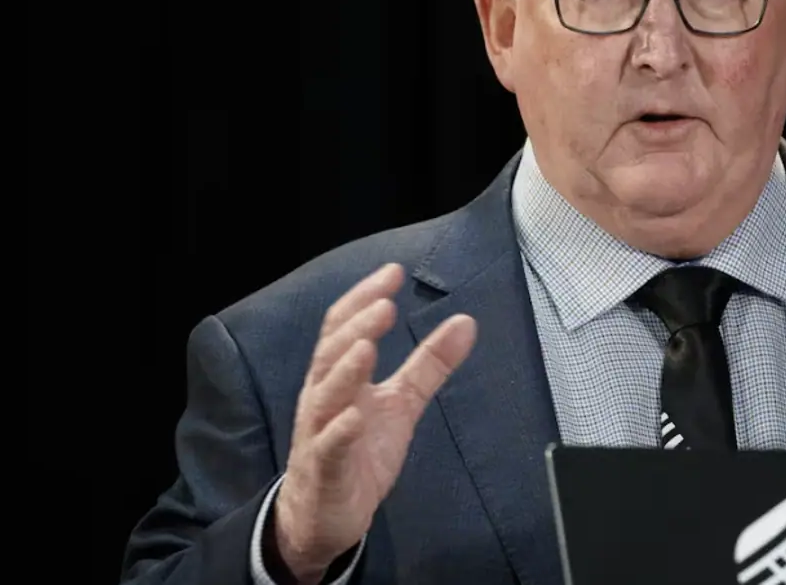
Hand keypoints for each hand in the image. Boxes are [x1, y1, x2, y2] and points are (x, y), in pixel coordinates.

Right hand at [273, 263, 476, 581]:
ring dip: (345, 370)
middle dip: (357, 327)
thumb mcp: (402, 403)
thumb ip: (429, 364)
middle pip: (332, 353)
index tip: (393, 272)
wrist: (325, 514)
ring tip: (367, 346)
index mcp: (341, 377)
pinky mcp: (325, 469)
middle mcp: (324, 398)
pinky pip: (329, 447)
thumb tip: (466, 322)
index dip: (365, 298)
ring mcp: (319, 433)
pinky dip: (341, 431)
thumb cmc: (359, 450)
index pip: (346, 327)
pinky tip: (356, 417)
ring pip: (325, 395)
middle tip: (384, 303)